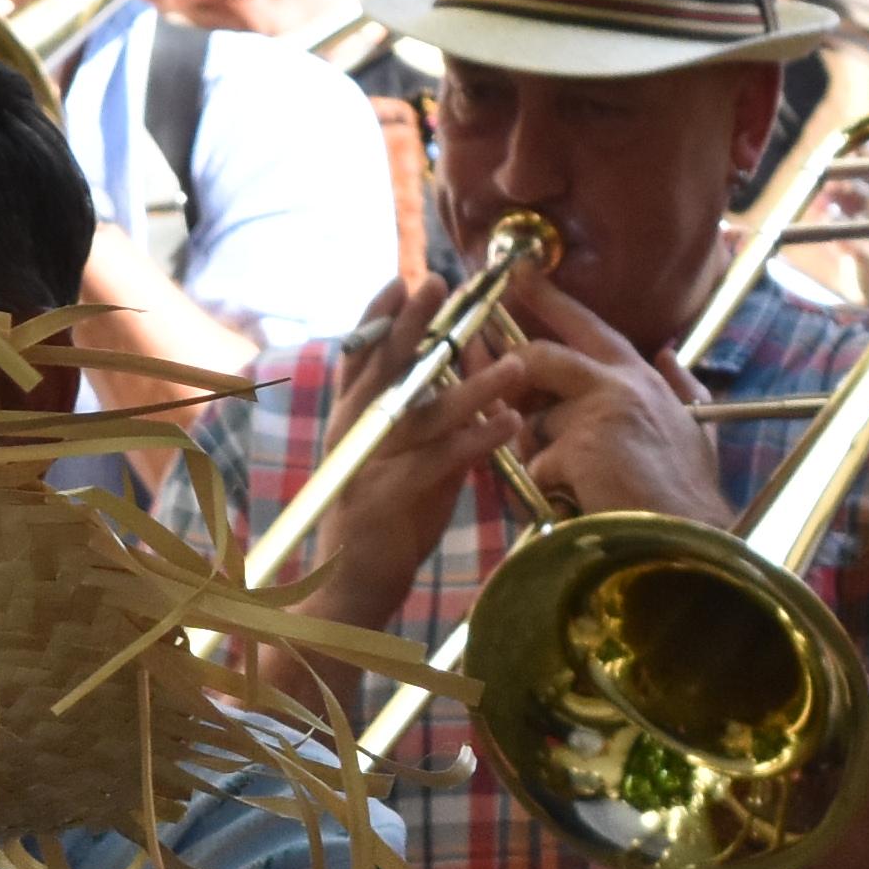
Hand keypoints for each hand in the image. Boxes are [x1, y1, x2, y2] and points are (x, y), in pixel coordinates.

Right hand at [295, 266, 514, 620]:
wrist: (353, 589)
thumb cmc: (387, 523)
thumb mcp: (408, 463)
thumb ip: (429, 425)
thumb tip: (465, 386)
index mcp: (354, 423)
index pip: (362, 359)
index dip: (379, 318)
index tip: (404, 279)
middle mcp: (355, 436)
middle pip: (384, 370)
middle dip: (413, 325)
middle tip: (438, 283)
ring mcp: (368, 465)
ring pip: (421, 413)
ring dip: (471, 384)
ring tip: (514, 360)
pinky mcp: (387, 498)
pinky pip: (438, 459)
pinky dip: (474, 438)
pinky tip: (507, 422)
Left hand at [473, 274, 732, 532]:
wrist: (692, 545)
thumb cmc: (689, 499)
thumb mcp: (696, 430)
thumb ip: (680, 387)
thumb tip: (671, 355)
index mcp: (644, 378)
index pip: (590, 327)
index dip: (552, 300)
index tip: (520, 273)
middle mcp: (622, 382)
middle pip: (541, 358)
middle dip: (510, 373)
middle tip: (490, 380)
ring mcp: (601, 410)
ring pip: (532, 422)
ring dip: (540, 458)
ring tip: (571, 487)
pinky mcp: (581, 446)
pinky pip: (535, 466)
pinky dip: (547, 493)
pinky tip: (575, 508)